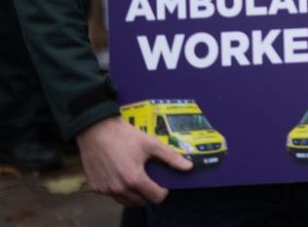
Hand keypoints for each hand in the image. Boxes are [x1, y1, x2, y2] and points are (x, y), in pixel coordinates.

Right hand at [76, 116, 190, 205]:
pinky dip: (119, 190)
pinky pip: (112, 195)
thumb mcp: (151, 144)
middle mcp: (118, 188)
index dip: (163, 191)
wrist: (95, 129)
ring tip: (136, 178)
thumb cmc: (124, 136)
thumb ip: (170, 157)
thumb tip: (188, 167)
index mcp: (134, 179)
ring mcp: (105, 189)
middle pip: (141, 202)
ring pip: (126, 201)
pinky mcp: (95, 187)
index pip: (156, 198)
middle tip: (149, 179)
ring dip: (134, 194)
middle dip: (149, 193)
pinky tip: (121, 175)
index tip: (162, 183)